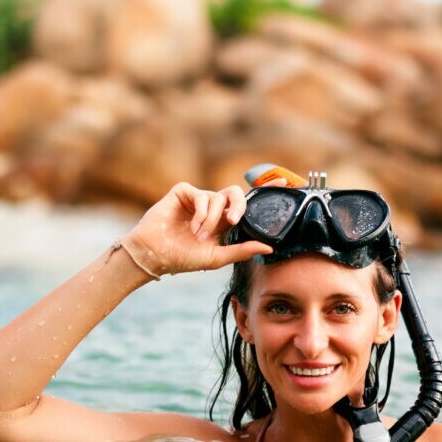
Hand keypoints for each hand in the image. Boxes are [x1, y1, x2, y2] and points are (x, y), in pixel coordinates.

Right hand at [121, 182, 273, 275]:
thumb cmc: (183, 258)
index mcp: (222, 222)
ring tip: (199, 236)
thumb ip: (242, 251)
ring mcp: (198, 199)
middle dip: (238, 205)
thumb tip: (269, 248)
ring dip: (211, 220)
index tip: (286, 183)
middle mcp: (212, 208)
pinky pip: (202, 195)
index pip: (246, 205)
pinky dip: (201, 212)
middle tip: (233, 220)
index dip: (263, 192)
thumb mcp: (217, 257)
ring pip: (218, 198)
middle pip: (235, 194)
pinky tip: (193, 226)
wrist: (156, 254)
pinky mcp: (184, 192)